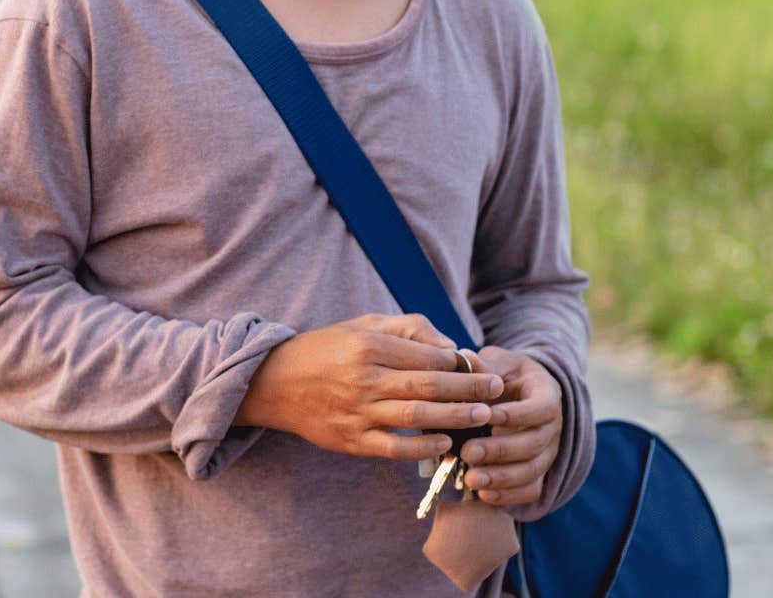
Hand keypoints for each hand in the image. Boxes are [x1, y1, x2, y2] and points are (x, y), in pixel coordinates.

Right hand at [236, 313, 505, 460]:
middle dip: (469, 388)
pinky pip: (394, 448)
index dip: (458, 361)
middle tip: (497, 389)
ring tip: (484, 416)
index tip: (481, 364)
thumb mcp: (363, 325)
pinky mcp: (351, 440)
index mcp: (368, 346)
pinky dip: (422, 448)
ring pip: (417, 416)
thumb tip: (449, 347)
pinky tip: (445, 443)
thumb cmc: (326, 349)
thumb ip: (408, 329)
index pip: (425, 354)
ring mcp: (357, 412)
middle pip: (429, 385)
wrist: (275, 383)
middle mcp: (364, 379)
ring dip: (455, 417)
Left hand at [456, 346, 561, 506]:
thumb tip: (466, 358)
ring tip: (470, 479)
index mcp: (547, 394)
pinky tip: (483, 495)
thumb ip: (482, 365)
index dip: (516, 415)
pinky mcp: (538, 473)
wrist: (517, 393)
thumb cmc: (502, 375)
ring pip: (532, 471)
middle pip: (535, 444)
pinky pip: (530, 490)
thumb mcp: (496, 362)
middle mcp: (553, 427)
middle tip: (467, 452)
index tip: (486, 417)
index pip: (542, 408)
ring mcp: (548, 452)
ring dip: (501, 478)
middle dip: (500, 451)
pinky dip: (508, 496)